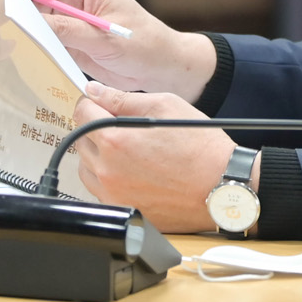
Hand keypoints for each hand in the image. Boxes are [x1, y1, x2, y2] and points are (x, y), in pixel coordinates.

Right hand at [0, 0, 216, 98]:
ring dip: (0, 33)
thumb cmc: (145, 46)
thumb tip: (33, 24)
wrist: (166, 69)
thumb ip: (68, 29)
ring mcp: (69, 17)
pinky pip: (36, 40)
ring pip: (26, 22)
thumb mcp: (105, 38)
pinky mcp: (68, 38)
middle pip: (25, 1)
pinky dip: (16, 47)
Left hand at [72, 82, 244, 231]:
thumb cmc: (199, 145)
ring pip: (86, 168)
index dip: (91, 103)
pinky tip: (134, 172)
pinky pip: (100, 191)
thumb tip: (94, 91)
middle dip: (95, 128)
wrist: (222, 185)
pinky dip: (109, 179)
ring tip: (129, 152)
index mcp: (114, 139)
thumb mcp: (165, 106)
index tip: (103, 105)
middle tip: (123, 128)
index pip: (81, 112)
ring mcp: (112, 194)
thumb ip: (123, 98)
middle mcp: (107, 169)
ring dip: (98, 155)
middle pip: (80, 140)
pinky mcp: (121, 210)